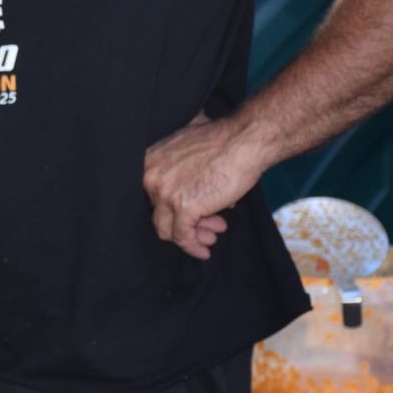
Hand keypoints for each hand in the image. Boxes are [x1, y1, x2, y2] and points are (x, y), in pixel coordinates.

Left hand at [142, 112, 269, 259]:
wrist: (243, 141)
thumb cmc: (222, 142)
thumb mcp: (186, 150)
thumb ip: (177, 171)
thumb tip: (186, 194)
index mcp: (149, 161)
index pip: (152, 196)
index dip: (172, 208)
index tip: (190, 214)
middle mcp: (150, 177)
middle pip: (159, 213)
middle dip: (184, 222)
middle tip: (205, 227)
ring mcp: (164, 193)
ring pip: (167, 229)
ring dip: (191, 236)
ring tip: (211, 236)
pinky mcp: (182, 208)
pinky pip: (182, 236)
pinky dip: (193, 246)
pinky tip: (204, 250)